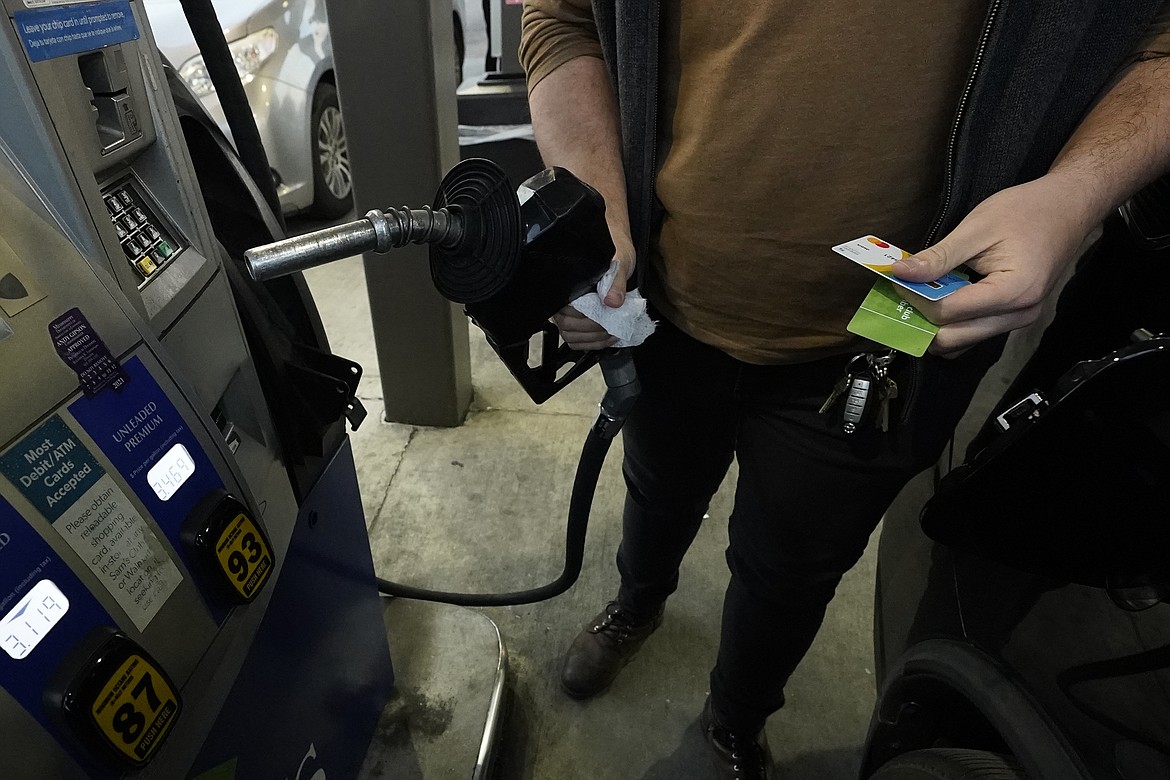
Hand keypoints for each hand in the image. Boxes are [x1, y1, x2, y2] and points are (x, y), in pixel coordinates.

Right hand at [551, 253, 634, 350]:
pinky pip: (577, 342)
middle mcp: (562, 301)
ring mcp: (566, 315)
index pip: (567, 307)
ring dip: (594, 339)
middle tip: (612, 325)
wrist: (619, 264)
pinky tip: (607, 338)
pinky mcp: (575, 325)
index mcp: (567, 285)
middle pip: (566, 325)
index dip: (587, 316)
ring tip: (613, 332)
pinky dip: (593, 344)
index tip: (606, 314)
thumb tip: (612, 301)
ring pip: (571, 336)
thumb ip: (616, 282)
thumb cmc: (614, 261)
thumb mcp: (619, 266)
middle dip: (593, 329)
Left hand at [891, 173, 1096, 355]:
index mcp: (1013, 292)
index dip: (915, 299)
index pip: (947, 313)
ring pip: (962, 341)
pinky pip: (974, 331)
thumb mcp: (977, 228)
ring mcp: (1019, 319)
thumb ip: (938, 257)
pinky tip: (942, 297)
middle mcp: (1019, 314)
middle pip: (952, 339)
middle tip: (902, 295)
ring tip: (920, 295)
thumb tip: (900, 273)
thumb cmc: (1028, 211)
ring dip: (936, 325)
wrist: (1069, 207)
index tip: (899, 280)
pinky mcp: (1014, 317)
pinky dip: (953, 321)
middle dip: (922, 320)